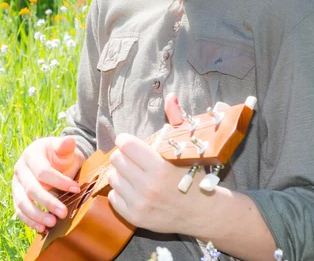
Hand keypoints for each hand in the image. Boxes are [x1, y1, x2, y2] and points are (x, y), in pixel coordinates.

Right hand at [12, 136, 84, 232]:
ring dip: (37, 215)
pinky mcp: (17, 196)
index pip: (42, 171)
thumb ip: (66, 145)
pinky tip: (42, 229)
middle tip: (63, 213)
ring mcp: (16, 184)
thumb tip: (69, 140)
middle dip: (48, 202)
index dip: (59, 181)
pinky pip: (19, 211)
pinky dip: (29, 221)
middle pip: (31, 189)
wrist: (54, 161)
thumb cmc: (60, 155)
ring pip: (22, 202)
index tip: (76, 189)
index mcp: (30, 154)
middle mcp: (19, 169)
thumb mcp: (64, 149)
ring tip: (52, 224)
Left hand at [106, 93, 205, 233]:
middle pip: (117, 159)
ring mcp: (140, 204)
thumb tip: (171, 96)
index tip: (129, 142)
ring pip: (112, 177)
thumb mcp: (187, 147)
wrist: (201, 212)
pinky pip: (112, 196)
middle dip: (123, 156)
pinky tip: (134, 190)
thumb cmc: (192, 176)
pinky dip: (120, 191)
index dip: (126, 140)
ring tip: (134, 174)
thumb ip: (176, 120)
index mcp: (160, 168)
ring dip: (121, 173)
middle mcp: (148, 187)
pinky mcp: (134, 217)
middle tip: (133, 158)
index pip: (126, 146)